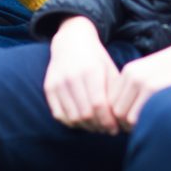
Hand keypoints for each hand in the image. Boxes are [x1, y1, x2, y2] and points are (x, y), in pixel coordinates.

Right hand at [43, 16, 119, 134]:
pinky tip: (81, 121)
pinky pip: (58, 115)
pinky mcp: (49, 87)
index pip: (98, 105)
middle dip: (98, 126)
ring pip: (72, 117)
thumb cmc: (95, 58)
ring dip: (85, 127)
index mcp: (91, 70)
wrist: (71, 40)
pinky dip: (71, 123)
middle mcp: (72, 76)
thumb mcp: (109, 69)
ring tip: (95, 127)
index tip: (115, 128)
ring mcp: (58, 82)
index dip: (107, 121)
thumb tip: (122, 118)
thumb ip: (115, 92)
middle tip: (106, 130)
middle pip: (85, 113)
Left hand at [110, 27, 170, 129]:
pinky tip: (156, 123)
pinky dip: (143, 126)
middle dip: (126, 125)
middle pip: (116, 112)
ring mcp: (142, 81)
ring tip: (151, 127)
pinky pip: (138, 117)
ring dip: (135, 127)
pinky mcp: (154, 88)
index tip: (135, 123)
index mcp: (129, 72)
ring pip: (126, 118)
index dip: (120, 117)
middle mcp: (132, 76)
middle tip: (143, 129)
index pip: (111, 103)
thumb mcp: (153, 75)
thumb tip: (124, 119)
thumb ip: (138, 91)